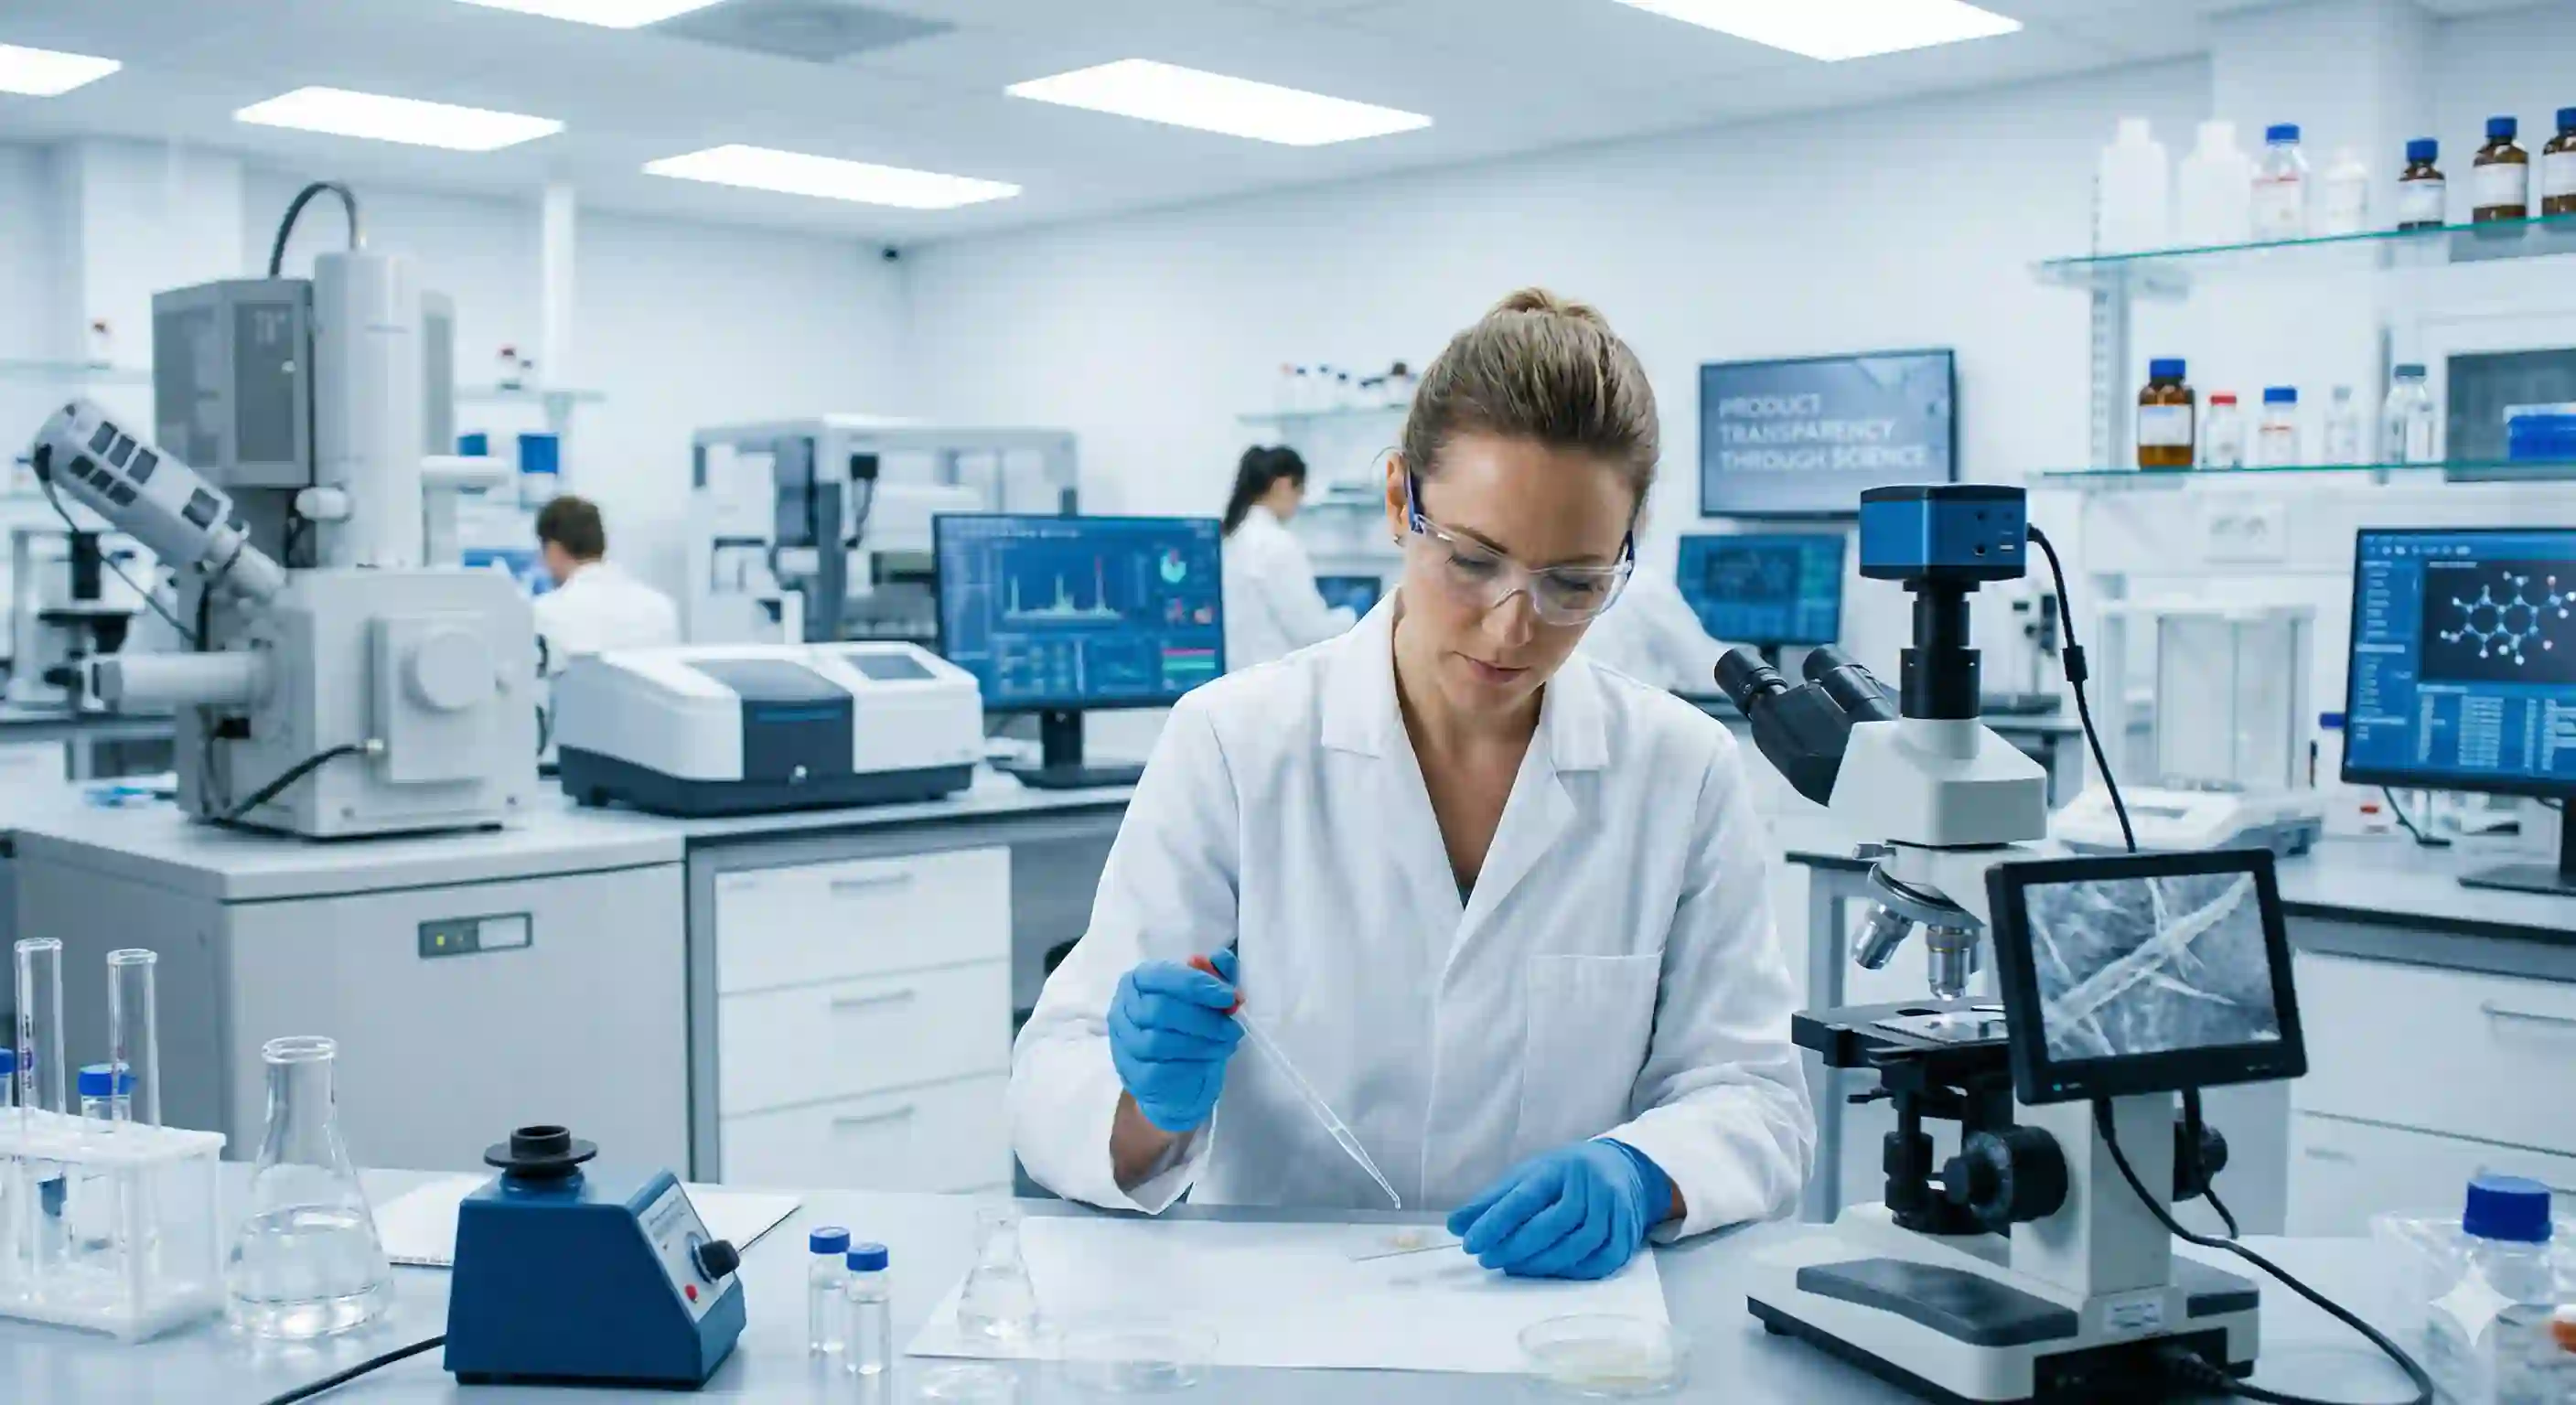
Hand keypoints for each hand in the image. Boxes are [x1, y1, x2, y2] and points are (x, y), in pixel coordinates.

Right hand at [1108, 951, 1243, 1132]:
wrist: (1177, 1079)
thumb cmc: (1189, 1028)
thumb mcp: (1207, 998)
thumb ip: (1215, 975)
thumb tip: (1220, 958)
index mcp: (1136, 982)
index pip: (1161, 976)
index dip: (1196, 984)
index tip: (1228, 996)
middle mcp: (1122, 1010)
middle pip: (1160, 1010)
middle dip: (1203, 1018)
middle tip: (1233, 1028)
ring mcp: (1123, 1044)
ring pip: (1159, 1041)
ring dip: (1201, 1042)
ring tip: (1226, 1043)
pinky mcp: (1132, 1074)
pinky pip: (1160, 1069)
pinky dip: (1190, 1064)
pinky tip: (1209, 1060)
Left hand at [1446, 1140, 1671, 1279]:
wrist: (1624, 1168)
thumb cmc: (1564, 1176)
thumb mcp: (1527, 1176)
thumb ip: (1492, 1201)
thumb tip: (1455, 1226)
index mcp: (1558, 1167)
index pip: (1524, 1197)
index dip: (1495, 1222)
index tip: (1470, 1244)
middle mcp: (1589, 1185)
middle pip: (1552, 1223)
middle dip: (1516, 1247)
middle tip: (1488, 1260)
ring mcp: (1613, 1209)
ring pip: (1578, 1245)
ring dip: (1542, 1264)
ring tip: (1513, 1269)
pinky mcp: (1628, 1232)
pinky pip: (1601, 1261)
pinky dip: (1573, 1272)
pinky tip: (1550, 1274)